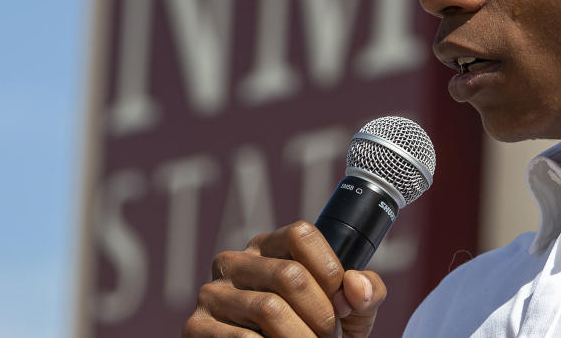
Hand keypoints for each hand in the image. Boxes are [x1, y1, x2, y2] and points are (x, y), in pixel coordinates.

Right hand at [182, 221, 386, 336]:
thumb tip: (356, 285)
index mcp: (269, 247)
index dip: (330, 271)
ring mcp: (212, 294)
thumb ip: (365, 294)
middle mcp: (235, 262)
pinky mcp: (195, 328)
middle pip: (290, 275)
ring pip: (269, 309)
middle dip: (321, 316)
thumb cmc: (314, 335)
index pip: (301, 234)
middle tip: (329, 336)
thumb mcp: (348, 314)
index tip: (342, 304)